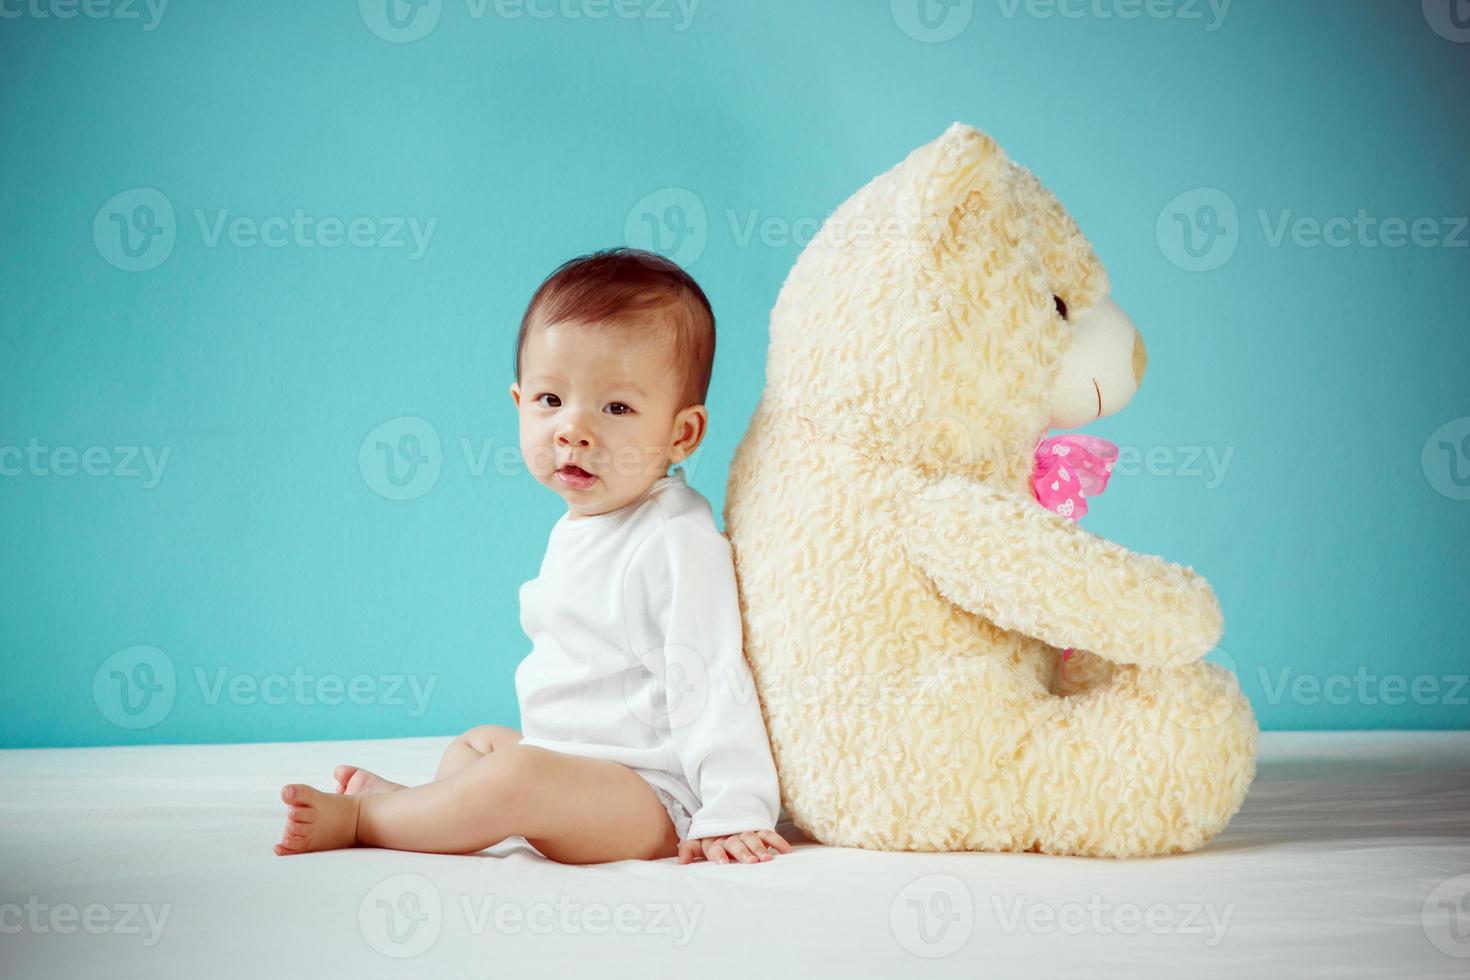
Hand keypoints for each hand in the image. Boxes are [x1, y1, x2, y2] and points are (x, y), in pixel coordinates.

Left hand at [677, 829, 791, 864]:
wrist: (727, 813)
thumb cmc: (713, 837)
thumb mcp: (700, 841)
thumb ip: (690, 850)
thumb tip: (681, 862)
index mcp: (715, 840)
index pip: (715, 846)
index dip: (718, 854)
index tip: (721, 863)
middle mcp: (731, 835)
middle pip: (736, 843)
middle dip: (743, 852)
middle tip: (751, 862)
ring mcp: (745, 831)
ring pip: (752, 838)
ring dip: (760, 848)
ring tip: (767, 859)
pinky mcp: (759, 829)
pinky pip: (769, 833)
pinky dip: (777, 841)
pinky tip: (786, 851)